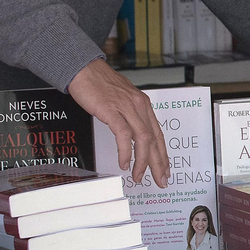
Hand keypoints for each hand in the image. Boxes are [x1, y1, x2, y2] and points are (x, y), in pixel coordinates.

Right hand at [67, 58, 170, 187]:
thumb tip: (133, 136)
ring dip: (143, 161)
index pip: (158, 134)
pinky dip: (125, 151)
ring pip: (143, 139)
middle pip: (154, 139)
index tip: (165, 169)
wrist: (83, 69)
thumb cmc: (99, 84)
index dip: (162, 154)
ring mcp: (127, 108)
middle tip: (161, 180)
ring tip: (139, 176)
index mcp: (143, 105)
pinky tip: (124, 163)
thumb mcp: (122, 100)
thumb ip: (130, 116)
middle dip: (159, 163)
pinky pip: (123, 135)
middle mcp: (139, 106)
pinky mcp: (112, 110)